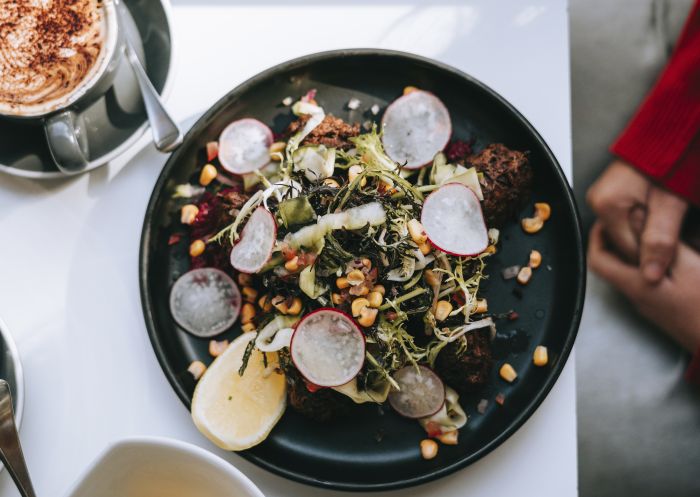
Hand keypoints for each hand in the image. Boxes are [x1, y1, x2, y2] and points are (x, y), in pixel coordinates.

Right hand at [587, 160, 687, 282]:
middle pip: (624, 241)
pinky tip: (660, 214)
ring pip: (626, 232)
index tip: (676, 249)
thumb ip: (660, 240)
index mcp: (606, 204)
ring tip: (671, 218)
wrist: (673, 133)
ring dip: (649, 231)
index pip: (627, 249)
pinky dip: (644, 222)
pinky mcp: (610, 195)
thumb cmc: (673, 158)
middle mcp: (597, 201)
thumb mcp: (671, 203)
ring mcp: (602, 197)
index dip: (655, 254)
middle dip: (651, 241)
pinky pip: (625, 220)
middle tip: (676, 227)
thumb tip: (651, 275)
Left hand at [588, 221, 699, 352]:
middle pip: (612, 264)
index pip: (598, 259)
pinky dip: (649, 263)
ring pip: (629, 272)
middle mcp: (637, 297)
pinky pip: (646, 280)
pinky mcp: (662, 307)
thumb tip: (635, 219)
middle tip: (632, 221)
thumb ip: (660, 245)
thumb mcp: (688, 267)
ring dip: (635, 250)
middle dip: (616, 239)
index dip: (598, 236)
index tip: (608, 219)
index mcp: (636, 286)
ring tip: (651, 232)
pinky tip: (668, 255)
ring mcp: (649, 305)